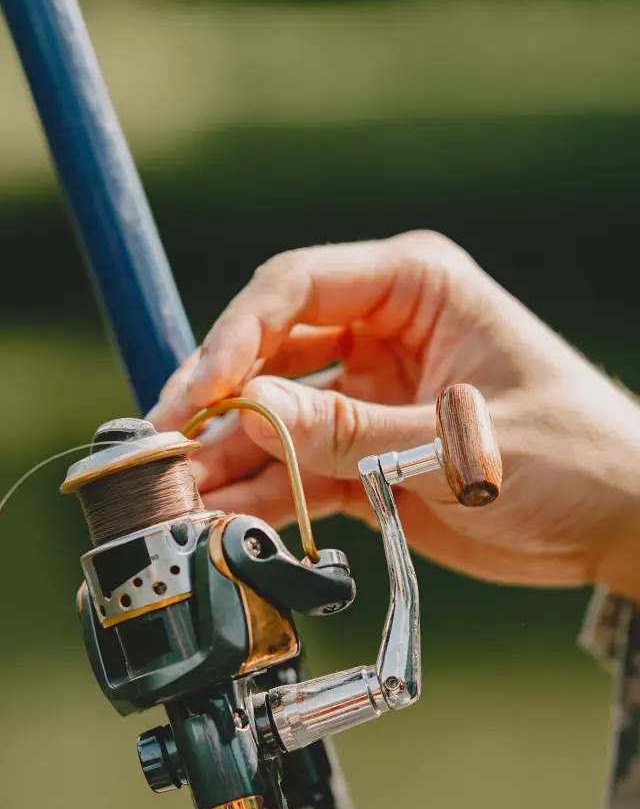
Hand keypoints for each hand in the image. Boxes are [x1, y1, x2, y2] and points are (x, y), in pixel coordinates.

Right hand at [149, 231, 639, 597]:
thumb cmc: (571, 455)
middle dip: (216, 402)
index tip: (196, 391)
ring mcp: (370, 395)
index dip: (234, 337)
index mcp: (413, 288)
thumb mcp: (458, 442)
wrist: (618, 520)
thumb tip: (248, 415)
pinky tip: (228, 520)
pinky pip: (299, 468)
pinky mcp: (366, 453)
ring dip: (230, 456)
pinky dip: (264, 495)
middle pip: (269, 352)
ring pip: (275, 417)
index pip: (295, 290)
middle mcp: (381, 332)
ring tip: (184, 499)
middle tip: (166, 449)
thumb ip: (351, 432)